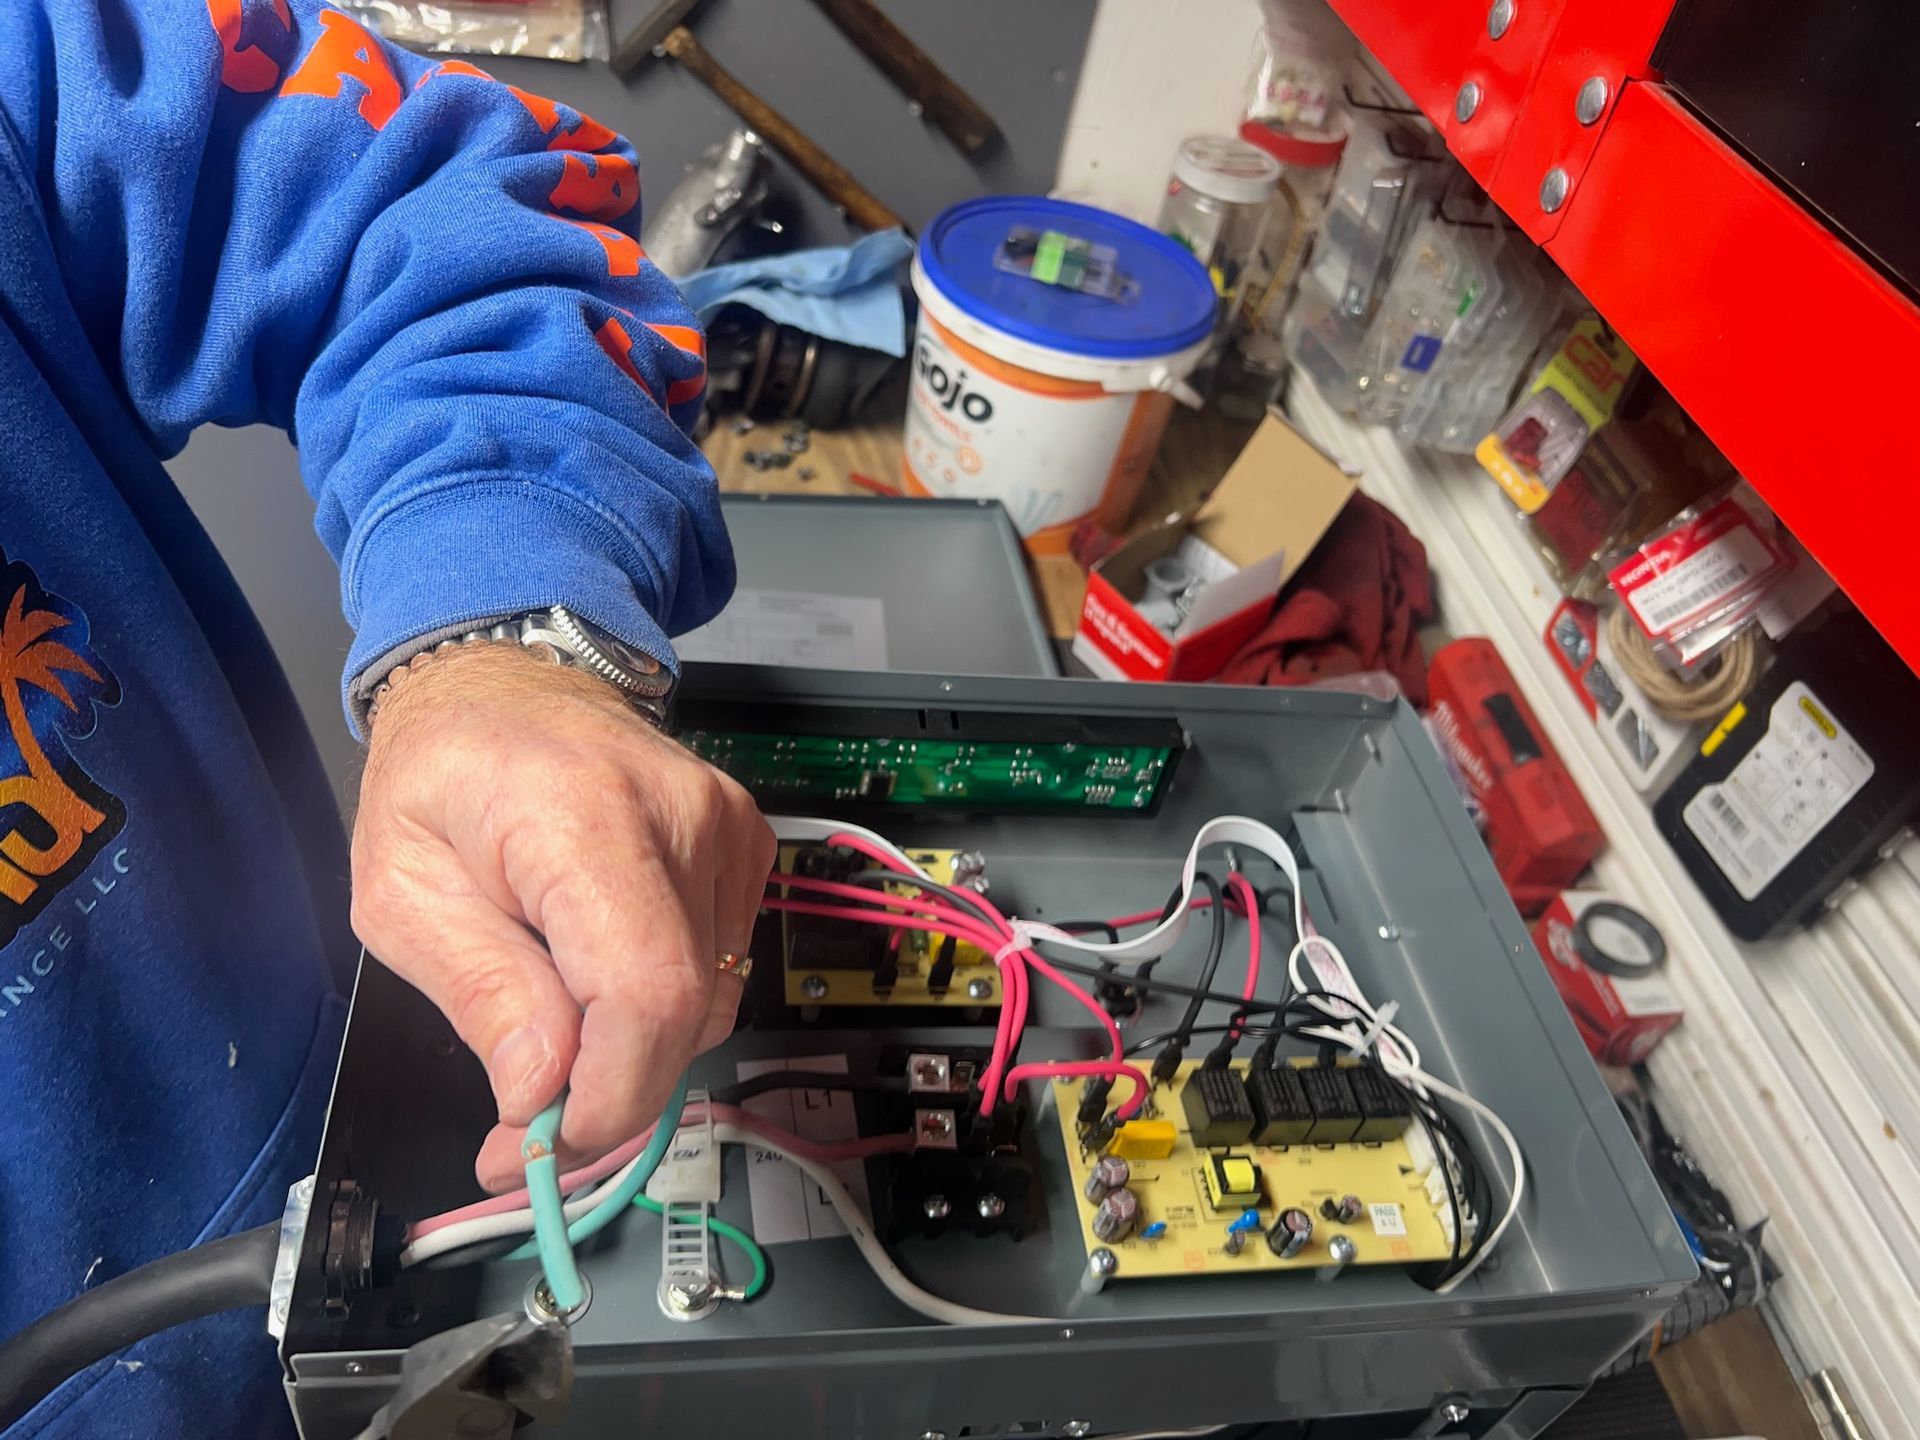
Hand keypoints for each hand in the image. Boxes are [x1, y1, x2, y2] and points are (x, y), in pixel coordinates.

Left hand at [350, 641, 775, 1190]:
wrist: (504, 680)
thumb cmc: (441, 774)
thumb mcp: (401, 890)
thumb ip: (479, 992)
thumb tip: (539, 1093)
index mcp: (583, 815)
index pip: (646, 991)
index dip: (610, 1097)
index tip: (544, 1148)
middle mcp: (680, 816)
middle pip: (686, 1012)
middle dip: (608, 1094)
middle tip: (527, 1124)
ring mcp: (725, 829)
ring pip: (709, 1004)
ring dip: (632, 1048)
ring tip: (553, 1027)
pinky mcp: (745, 846)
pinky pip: (720, 970)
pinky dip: (661, 1001)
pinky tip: (598, 968)